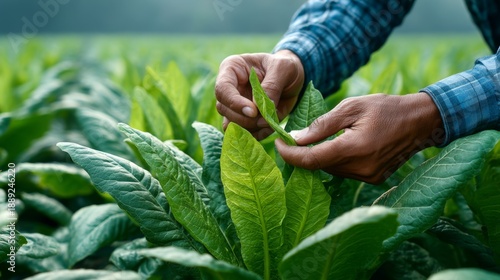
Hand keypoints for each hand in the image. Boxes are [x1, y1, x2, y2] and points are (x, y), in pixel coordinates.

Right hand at [215, 50, 303, 138]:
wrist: (294, 77)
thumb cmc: (286, 66)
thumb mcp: (283, 68)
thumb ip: (271, 86)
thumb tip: (258, 108)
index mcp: (232, 68)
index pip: (222, 89)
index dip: (235, 103)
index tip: (253, 112)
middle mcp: (229, 87)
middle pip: (224, 109)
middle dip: (245, 118)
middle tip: (265, 119)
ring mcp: (234, 105)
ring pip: (230, 123)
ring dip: (251, 128)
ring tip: (270, 121)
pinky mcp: (243, 118)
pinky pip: (243, 132)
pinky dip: (257, 134)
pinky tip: (270, 126)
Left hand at [276, 93, 443, 183]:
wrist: (420, 121)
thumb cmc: (385, 108)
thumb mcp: (351, 107)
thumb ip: (322, 125)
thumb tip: (296, 138)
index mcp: (354, 148)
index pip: (312, 159)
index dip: (290, 155)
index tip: (277, 144)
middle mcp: (361, 167)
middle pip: (320, 166)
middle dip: (304, 154)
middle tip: (295, 137)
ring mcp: (369, 176)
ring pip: (331, 170)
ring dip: (322, 157)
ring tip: (323, 138)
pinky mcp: (374, 179)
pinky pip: (345, 172)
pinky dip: (337, 160)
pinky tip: (341, 146)